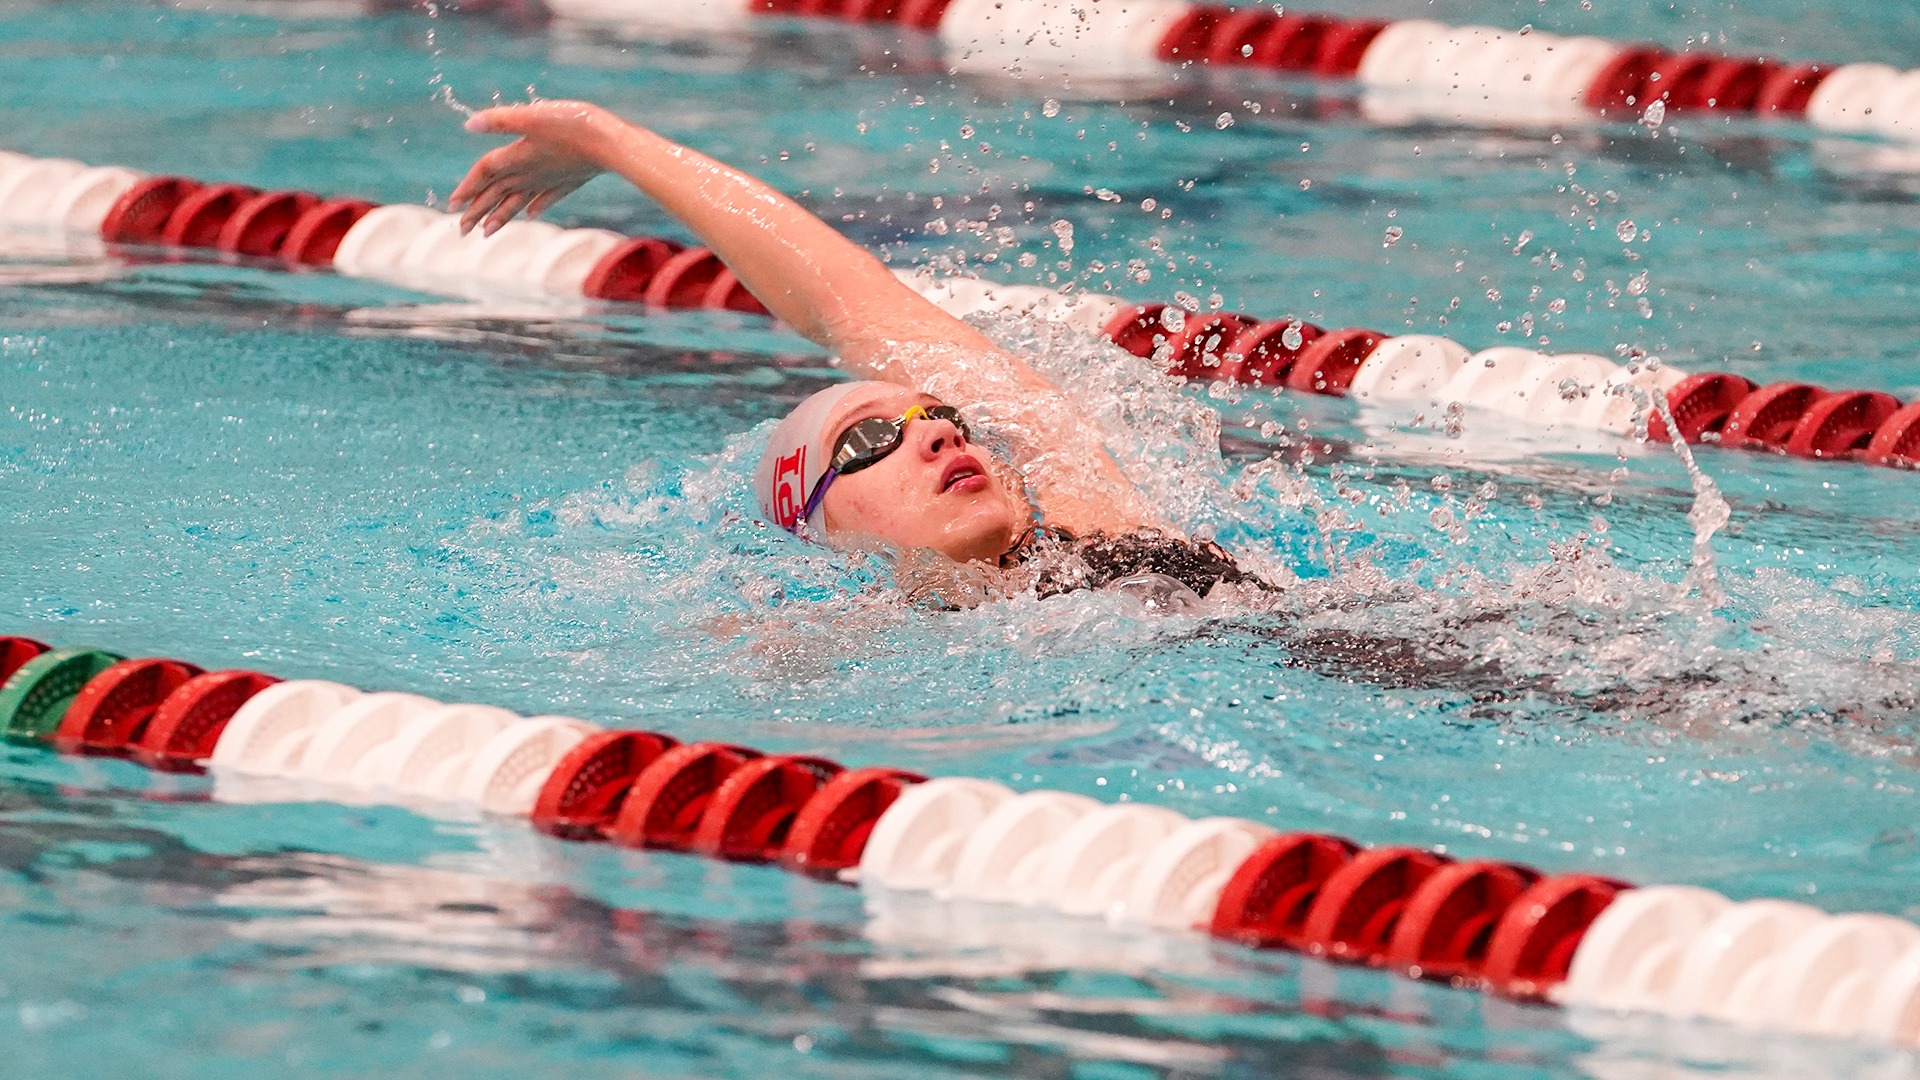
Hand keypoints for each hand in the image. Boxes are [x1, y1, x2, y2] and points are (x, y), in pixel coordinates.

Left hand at [449, 101, 620, 234]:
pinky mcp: (567, 181)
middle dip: (477, 211)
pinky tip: (531, 213)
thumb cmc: (573, 126)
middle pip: (497, 194)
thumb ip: (501, 121)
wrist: (611, 145)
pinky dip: (535, 206)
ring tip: (486, 233)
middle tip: (461, 229)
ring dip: (501, 216)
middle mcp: (530, 173)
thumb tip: (470, 123)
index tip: (452, 205)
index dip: (467, 186)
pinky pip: (545, 198)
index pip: (485, 172)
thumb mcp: (533, 116)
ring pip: (518, 201)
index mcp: (517, 156)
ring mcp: (549, 180)